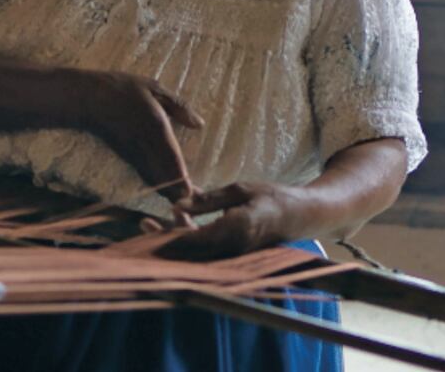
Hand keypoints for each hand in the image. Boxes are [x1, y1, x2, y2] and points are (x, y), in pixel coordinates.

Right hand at [82, 72, 203, 201]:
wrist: (88, 99)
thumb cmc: (122, 89)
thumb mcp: (154, 88)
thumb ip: (179, 107)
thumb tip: (199, 124)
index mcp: (156, 126)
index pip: (171, 158)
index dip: (181, 178)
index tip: (192, 191)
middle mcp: (145, 144)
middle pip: (164, 175)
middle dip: (178, 191)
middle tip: (196, 202)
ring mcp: (134, 152)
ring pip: (154, 179)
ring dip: (168, 191)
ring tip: (184, 201)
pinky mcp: (126, 155)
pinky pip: (144, 174)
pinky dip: (156, 184)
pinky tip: (166, 190)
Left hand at [156, 182, 303, 259]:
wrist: (302, 216)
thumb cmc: (273, 197)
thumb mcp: (239, 190)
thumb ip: (207, 200)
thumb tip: (176, 204)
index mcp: (236, 230)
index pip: (195, 239)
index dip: (170, 236)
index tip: (149, 226)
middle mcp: (233, 248)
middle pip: (190, 251)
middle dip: (165, 239)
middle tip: (143, 223)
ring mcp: (233, 255)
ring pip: (195, 253)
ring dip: (174, 238)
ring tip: (150, 222)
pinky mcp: (232, 255)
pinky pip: (206, 250)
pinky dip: (189, 238)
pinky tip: (179, 219)